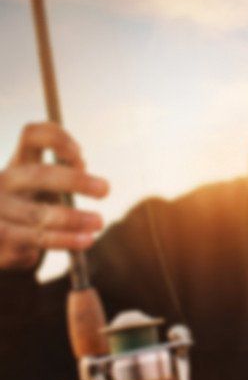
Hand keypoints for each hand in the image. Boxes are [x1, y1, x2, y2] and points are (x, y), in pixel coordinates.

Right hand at [0, 122, 108, 269]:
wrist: (0, 243)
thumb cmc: (31, 211)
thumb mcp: (46, 190)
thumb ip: (63, 177)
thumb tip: (81, 166)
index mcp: (19, 164)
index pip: (32, 135)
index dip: (58, 139)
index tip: (81, 157)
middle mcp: (4, 182)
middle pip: (38, 174)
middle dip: (75, 180)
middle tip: (105, 189)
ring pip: (37, 214)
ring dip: (73, 219)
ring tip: (99, 223)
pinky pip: (35, 239)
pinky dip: (63, 240)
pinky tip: (82, 242)